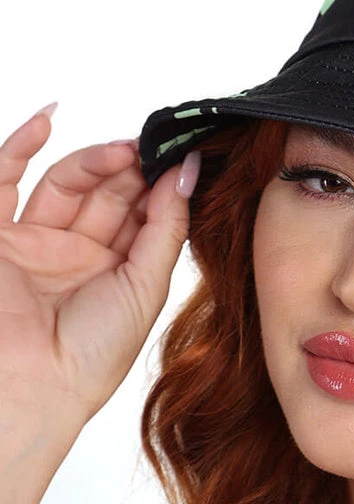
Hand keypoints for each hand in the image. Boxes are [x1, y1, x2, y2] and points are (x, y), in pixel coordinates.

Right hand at [0, 107, 199, 423]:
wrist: (32, 385)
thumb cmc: (91, 354)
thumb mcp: (146, 285)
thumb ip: (166, 227)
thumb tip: (186, 170)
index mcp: (118, 273)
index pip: (142, 214)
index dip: (161, 186)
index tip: (183, 159)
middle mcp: (77, 255)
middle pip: (108, 193)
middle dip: (133, 170)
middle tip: (153, 151)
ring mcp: (35, 243)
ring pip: (66, 182)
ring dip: (95, 160)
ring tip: (125, 151)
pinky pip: (2, 178)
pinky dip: (22, 144)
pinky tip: (49, 118)